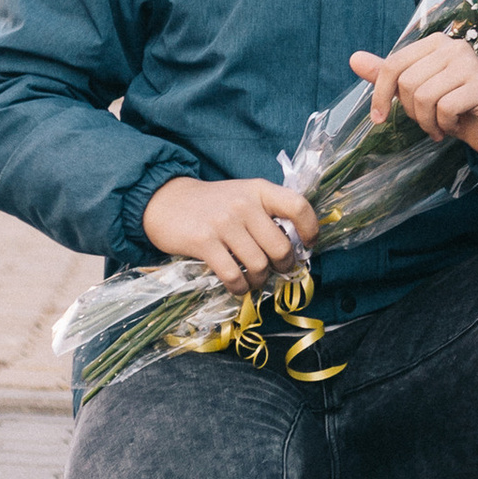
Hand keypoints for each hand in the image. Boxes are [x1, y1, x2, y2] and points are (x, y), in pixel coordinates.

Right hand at [141, 176, 319, 289]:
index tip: (308, 244)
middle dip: (284, 265)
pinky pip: (233, 275)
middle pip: (280, 246)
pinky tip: (239, 287)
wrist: (167, 201)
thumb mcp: (243, 196)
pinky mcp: (204, 242)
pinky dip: (240, 288)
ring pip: (258, 265)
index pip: (298, 206)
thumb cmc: (213, 204)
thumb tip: (294, 246)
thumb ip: (267, 213)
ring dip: (260, 279)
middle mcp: (244, 204)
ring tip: (255, 280)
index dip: (310, 228)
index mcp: (259, 190)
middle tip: (278, 270)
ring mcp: (224, 223)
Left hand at [347, 37, 477, 159]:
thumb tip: (354, 58)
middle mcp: (454, 47)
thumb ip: (387, 74)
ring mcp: (470, 64)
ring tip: (441, 124)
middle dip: (411, 111)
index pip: (393, 64)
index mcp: (435, 43)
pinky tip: (455, 125)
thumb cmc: (453, 105)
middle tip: (428, 119)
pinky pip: (445, 108)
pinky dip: (445, 125)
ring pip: (424, 97)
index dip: (380, 94)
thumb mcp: (415, 90)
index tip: (378, 118)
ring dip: (428, 121)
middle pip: (408, 83)